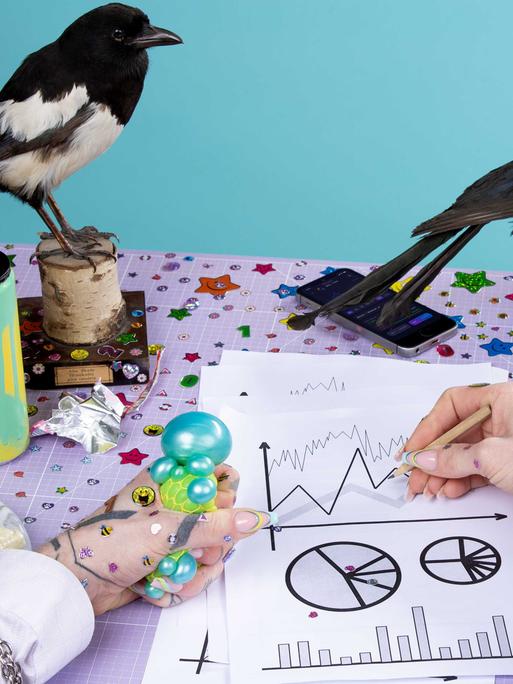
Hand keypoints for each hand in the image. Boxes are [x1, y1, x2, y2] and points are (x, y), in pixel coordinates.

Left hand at [38, 464, 270, 614]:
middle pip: (219, 519)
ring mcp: (171, 535)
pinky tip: (163, 586)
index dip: (226, 495)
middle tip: (197, 553)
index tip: (223, 512)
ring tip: (171, 574)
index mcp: (169, 481)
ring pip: (208, 550)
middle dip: (210, 545)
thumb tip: (254, 518)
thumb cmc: (111, 543)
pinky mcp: (168, 561)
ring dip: (194, 570)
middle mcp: (173, 504)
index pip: (216, 475)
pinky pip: (193, 572)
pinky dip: (182, 582)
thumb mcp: (166, 531)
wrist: (76, 584)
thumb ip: (214, 526)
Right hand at [397, 382, 512, 500]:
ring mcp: (505, 441)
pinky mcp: (508, 464)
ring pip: (463, 453)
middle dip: (432, 457)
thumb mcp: (495, 456)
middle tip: (414, 477)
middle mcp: (502, 417)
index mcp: (501, 400)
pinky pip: (476, 468)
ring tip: (430, 490)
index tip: (412, 451)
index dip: (428, 428)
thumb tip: (423, 460)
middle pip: (454, 432)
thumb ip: (455, 458)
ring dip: (442, 473)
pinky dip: (460, 480)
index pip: (451, 404)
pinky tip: (449, 490)